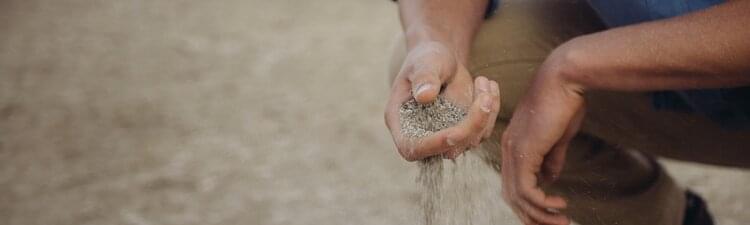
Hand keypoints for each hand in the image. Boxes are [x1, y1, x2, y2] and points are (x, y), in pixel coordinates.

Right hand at [385, 41, 500, 160]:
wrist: (440, 59)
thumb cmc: (426, 58)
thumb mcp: (424, 62)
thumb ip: (424, 78)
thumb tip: (425, 96)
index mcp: (400, 121)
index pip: (412, 147)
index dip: (433, 145)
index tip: (456, 132)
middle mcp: (421, 135)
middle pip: (448, 148)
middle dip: (471, 125)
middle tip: (484, 94)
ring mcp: (444, 136)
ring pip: (471, 140)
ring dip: (485, 113)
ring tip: (483, 81)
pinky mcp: (464, 133)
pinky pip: (483, 130)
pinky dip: (491, 110)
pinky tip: (489, 86)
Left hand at [499, 48, 585, 224]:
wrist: (565, 78)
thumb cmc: (564, 101)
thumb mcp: (558, 135)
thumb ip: (551, 158)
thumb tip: (550, 178)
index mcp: (514, 144)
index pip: (514, 182)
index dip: (529, 202)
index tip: (550, 213)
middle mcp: (508, 149)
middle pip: (511, 194)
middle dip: (531, 215)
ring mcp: (514, 150)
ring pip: (518, 196)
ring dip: (540, 214)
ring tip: (562, 221)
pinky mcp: (524, 151)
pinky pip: (527, 189)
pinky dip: (542, 204)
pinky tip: (559, 205)